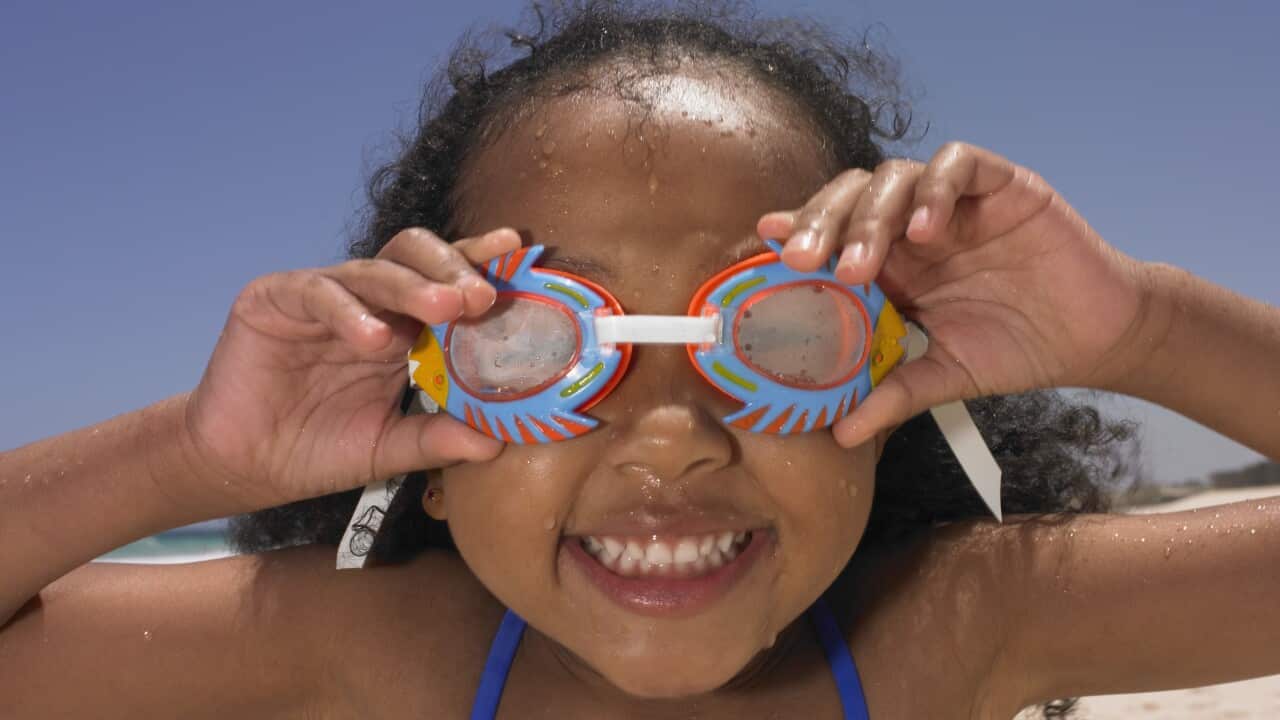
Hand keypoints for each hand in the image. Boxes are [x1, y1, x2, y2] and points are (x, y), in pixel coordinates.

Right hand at [179, 228, 519, 512]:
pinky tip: (372, 338)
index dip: (477, 263)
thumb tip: (500, 442)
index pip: (445, 283)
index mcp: (401, 328)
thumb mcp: (388, 447)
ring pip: (373, 270)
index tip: (516, 250)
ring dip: (412, 288)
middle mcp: (367, 303)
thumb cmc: (318, 450)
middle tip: (482, 297)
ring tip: (444, 309)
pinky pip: (317, 292)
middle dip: (452, 271)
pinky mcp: (274, 300)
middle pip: (415, 258)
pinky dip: (348, 311)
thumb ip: (438, 438)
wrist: (244, 467)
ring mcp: (322, 296)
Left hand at [757, 142, 1154, 447]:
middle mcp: (915, 224)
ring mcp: (957, 201)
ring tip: (861, 265)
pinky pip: (961, 164)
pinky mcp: (1003, 184)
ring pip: (896, 176)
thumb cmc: (1017, 347)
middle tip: (802, 263)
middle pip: (852, 198)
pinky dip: (936, 189)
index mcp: (893, 262)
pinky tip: (925, 230)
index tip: (766, 247)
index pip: (834, 232)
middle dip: (822, 224)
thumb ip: (894, 392)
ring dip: (870, 216)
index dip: (800, 232)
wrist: (1095, 337)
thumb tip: (841, 435)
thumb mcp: (945, 375)